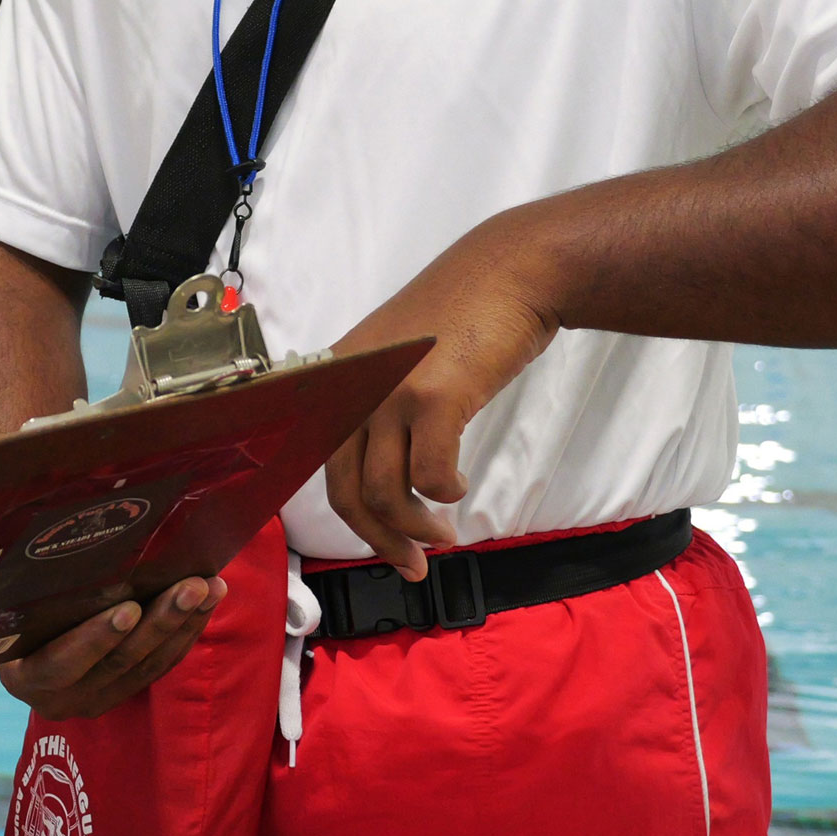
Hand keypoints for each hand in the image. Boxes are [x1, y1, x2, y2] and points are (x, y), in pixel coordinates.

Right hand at [0, 575, 225, 718]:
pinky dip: (186, 634)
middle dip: (160, 622)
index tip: (129, 608)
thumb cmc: (9, 618)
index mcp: (25, 677)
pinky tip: (208, 602)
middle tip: (190, 586)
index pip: (61, 664)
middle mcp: (62, 699)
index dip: (95, 639)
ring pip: (148, 665)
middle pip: (119, 663)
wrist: (19, 656)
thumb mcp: (7, 611)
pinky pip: (161, 666)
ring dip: (183, 625)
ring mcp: (97, 700)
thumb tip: (44, 531)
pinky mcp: (125, 694)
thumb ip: (26, 590)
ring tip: (210, 587)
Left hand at [326, 220, 560, 577]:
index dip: (351, 515)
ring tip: (444, 534)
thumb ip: (380, 399)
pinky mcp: (432, 397)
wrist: (512, 270)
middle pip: (346, 491)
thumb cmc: (465, 312)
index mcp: (339, 376)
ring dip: (416, 528)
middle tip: (413, 565)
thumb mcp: (398, 353)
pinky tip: (459, 490)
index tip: (380, 542)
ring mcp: (389, 392)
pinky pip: (429, 476)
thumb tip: (387, 469)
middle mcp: (353, 386)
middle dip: (379, 540)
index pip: (324, 464)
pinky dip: (444, 495)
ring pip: (385, 492)